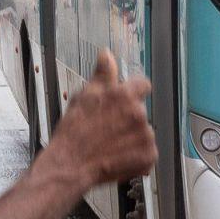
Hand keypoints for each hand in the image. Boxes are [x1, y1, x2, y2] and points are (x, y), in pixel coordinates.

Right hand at [46, 51, 155, 188]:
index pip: (142, 84)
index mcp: (125, 95)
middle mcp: (139, 113)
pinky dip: (137, 157)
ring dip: (132, 138)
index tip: (126, 101)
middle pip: (140, 111)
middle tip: (108, 129)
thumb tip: (107, 54)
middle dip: (127, 118)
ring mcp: (145, 136)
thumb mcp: (84, 96)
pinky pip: (147, 153)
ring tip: (111, 146)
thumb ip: (102, 74)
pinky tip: (118, 157)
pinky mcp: (148, 156)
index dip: (133, 92)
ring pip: (143, 132)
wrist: (71, 164)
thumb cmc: (75, 131)